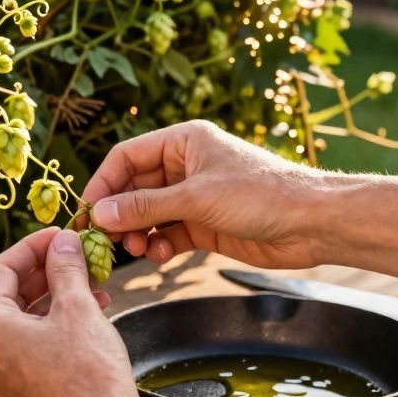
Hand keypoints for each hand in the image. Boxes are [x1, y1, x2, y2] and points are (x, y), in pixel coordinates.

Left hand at [0, 228, 140, 396]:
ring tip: (93, 286)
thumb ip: (65, 268)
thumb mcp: (77, 308)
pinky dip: (56, 327)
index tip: (61, 235)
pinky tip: (90, 316)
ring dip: (56, 299)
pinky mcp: (23, 394)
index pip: (2, 270)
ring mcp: (3, 378)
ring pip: (25, 323)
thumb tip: (63, 242)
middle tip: (77, 256)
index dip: (33, 246)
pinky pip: (32, 348)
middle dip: (47, 273)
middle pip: (10, 296)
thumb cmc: (89, 371)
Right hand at [81, 120, 321, 268]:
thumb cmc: (260, 194)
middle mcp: (185, 166)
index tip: (85, 212)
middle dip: (118, 213)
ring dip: (136, 233)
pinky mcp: (204, 224)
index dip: (102, 183)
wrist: (312, 223)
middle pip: (133, 188)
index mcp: (183, 141)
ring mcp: (194, 197)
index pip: (127, 157)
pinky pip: (167, 233)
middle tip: (103, 240)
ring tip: (134, 249)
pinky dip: (158, 245)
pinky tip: (160, 255)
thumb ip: (145, 207)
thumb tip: (99, 213)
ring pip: (148, 214)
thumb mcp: (196, 198)